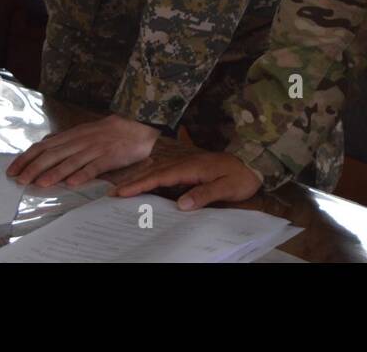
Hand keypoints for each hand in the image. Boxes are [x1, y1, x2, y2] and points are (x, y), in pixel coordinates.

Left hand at [7, 115, 159, 188]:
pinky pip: (94, 166)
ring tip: (40, 184)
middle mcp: (80, 141)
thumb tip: (44, 146)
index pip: (43, 146)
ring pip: (70, 161)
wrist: (138, 125)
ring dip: (54, 173)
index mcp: (72, 135)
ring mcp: (95, 148)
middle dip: (34, 167)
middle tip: (19, 181)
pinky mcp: (110, 156)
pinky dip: (82, 174)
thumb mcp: (84, 132)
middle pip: (53, 154)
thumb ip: (66, 141)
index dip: (26, 158)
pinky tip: (72, 183)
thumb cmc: (109, 132)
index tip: (12, 170)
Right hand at [110, 152, 261, 209]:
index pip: (161, 176)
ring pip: (157, 169)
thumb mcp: (227, 187)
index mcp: (192, 167)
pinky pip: (165, 171)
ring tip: (122, 188)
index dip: (140, 184)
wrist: (253, 164)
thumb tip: (181, 204)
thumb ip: (205, 194)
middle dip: (133, 181)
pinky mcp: (189, 167)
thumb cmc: (241, 178)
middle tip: (113, 193)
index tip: (122, 192)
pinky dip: (151, 175)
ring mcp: (186, 163)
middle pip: (153, 171)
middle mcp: (185, 162)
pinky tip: (144, 180)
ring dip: (139, 177)